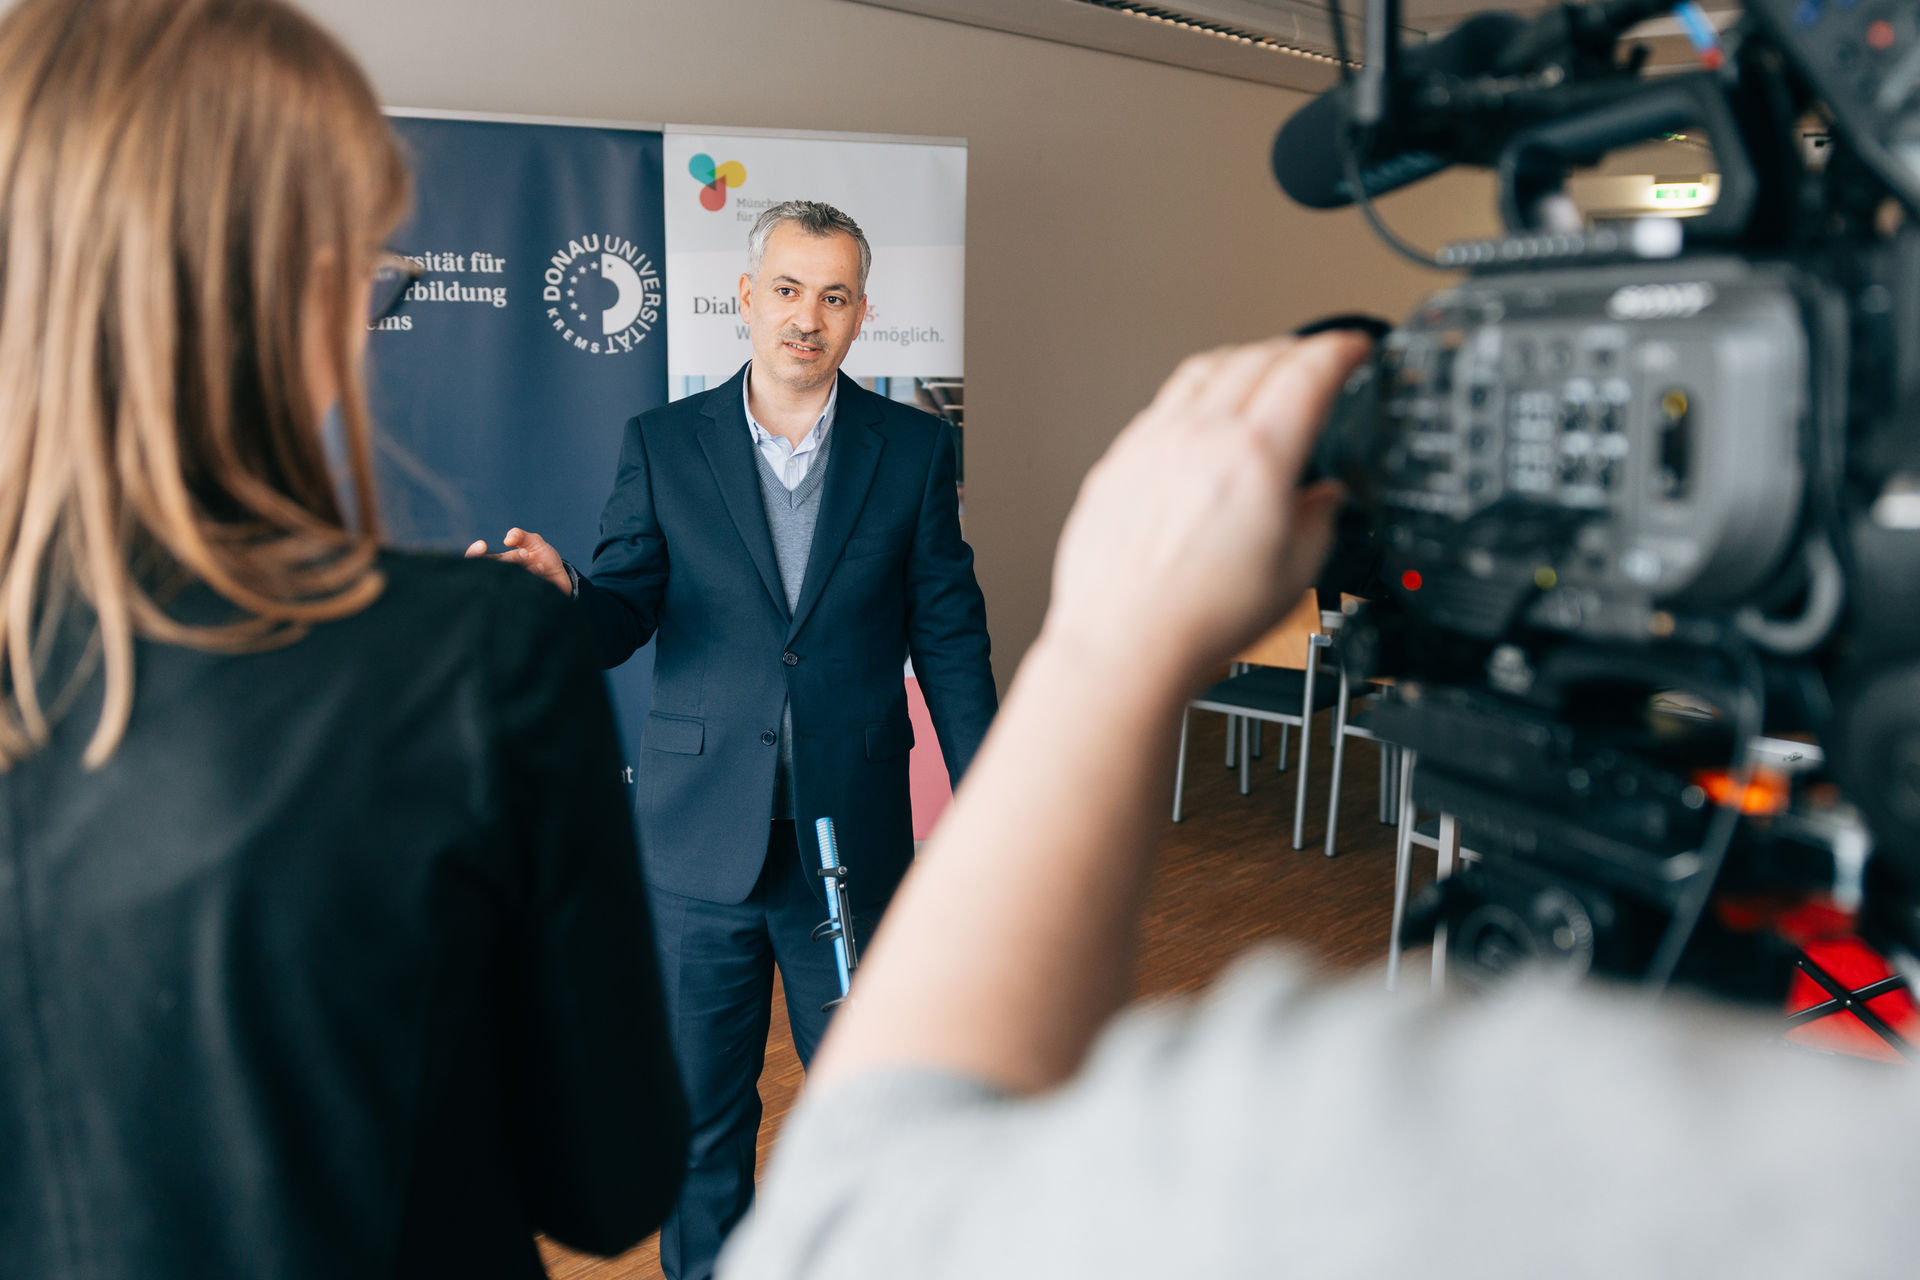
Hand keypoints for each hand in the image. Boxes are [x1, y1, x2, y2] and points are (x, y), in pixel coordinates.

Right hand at [465, 527, 570, 593]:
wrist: (563, 578)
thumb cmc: (543, 558)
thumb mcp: (534, 541)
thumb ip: (520, 535)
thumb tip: (507, 540)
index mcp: (497, 562)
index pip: (474, 560)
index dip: (473, 554)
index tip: (483, 545)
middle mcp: (500, 577)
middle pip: (492, 571)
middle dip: (511, 560)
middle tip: (526, 554)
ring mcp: (510, 590)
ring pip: (507, 582)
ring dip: (525, 568)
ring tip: (540, 564)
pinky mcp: (523, 599)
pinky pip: (522, 592)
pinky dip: (535, 577)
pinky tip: (543, 571)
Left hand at [1040, 332, 1369, 689]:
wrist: (1126, 642)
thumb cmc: (1200, 619)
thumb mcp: (1296, 574)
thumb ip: (1319, 520)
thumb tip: (1324, 499)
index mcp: (1257, 456)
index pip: (1309, 371)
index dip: (1341, 349)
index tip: (1354, 348)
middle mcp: (1201, 436)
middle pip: (1258, 357)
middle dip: (1299, 350)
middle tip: (1318, 359)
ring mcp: (1154, 443)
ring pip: (1205, 369)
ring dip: (1245, 358)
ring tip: (1262, 370)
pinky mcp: (1120, 461)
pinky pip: (1164, 403)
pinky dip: (1197, 393)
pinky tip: (1202, 415)